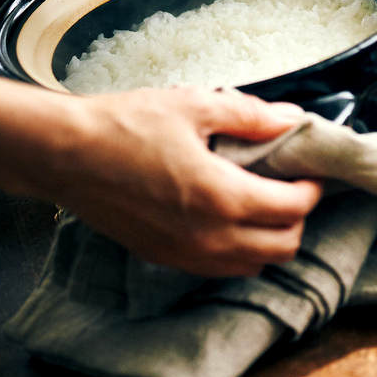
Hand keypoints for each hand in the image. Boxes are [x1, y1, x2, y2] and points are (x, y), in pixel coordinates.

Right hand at [30, 87, 321, 276]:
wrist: (63, 155)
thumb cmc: (122, 126)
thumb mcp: (193, 106)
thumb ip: (250, 116)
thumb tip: (290, 119)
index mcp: (222, 197)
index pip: (293, 209)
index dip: (312, 189)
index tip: (310, 172)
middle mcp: (209, 237)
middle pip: (282, 247)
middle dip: (297, 219)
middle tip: (290, 188)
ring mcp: (184, 255)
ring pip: (252, 266)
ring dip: (269, 240)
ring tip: (262, 206)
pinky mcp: (163, 258)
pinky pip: (218, 270)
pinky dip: (237, 253)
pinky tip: (227, 221)